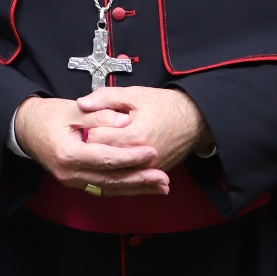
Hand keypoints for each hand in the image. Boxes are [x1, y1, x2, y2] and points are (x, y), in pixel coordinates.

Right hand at [12, 96, 167, 196]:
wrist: (23, 128)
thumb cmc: (46, 116)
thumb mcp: (71, 109)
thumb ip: (98, 115)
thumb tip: (125, 121)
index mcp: (68, 153)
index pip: (106, 159)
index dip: (131, 157)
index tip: (152, 152)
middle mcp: (69, 173)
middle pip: (110, 180)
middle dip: (140, 180)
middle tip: (164, 178)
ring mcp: (72, 181)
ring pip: (109, 188)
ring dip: (136, 188)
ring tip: (161, 187)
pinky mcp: (76, 182)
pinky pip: (103, 188)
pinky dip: (123, 188)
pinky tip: (141, 188)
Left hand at [75, 86, 211, 171]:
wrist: (194, 120)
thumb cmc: (165, 105)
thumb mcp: (134, 94)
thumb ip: (105, 98)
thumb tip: (82, 103)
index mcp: (133, 136)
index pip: (95, 140)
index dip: (88, 129)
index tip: (88, 123)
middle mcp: (140, 158)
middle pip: (101, 158)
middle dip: (93, 147)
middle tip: (93, 134)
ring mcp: (147, 170)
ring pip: (112, 173)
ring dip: (103, 162)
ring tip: (101, 148)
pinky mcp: (151, 175)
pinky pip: (126, 180)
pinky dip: (116, 174)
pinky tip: (110, 165)